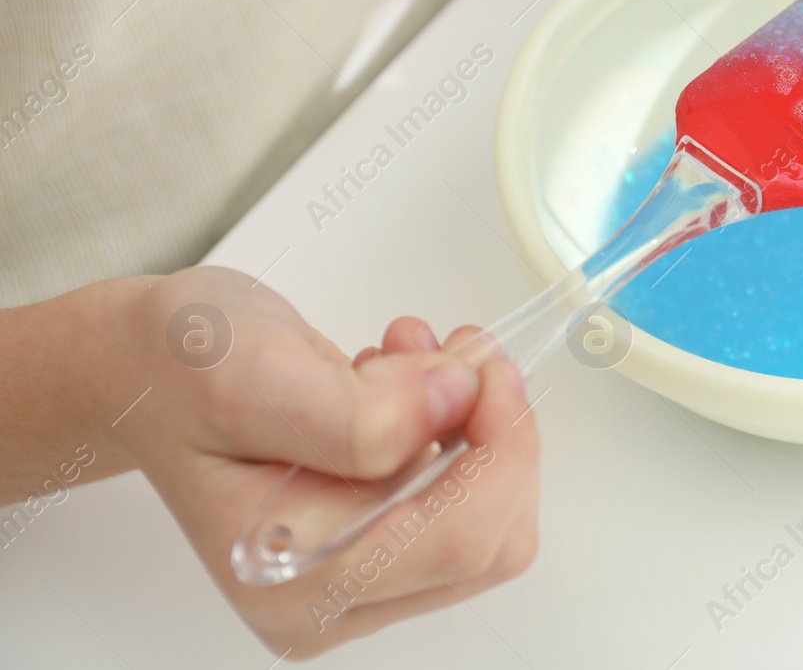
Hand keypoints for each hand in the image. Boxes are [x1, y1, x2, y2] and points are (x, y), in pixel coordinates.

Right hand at [103, 267, 538, 658]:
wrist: (149, 369)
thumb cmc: (181, 371)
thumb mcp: (255, 374)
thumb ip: (356, 412)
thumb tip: (454, 404)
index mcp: (295, 578)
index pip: (463, 538)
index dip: (500, 445)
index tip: (485, 368)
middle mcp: (328, 601)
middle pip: (492, 538)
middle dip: (490, 431)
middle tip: (452, 354)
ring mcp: (358, 581)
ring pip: (492, 517)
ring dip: (474, 423)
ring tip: (410, 361)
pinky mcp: (380, 548)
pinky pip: (469, 499)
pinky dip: (459, 428)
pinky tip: (405, 381)